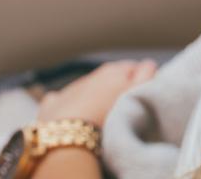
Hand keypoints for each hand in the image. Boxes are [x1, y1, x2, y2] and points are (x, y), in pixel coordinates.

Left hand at [36, 59, 156, 125]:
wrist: (69, 136)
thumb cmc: (107, 115)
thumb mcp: (134, 94)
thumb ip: (145, 76)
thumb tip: (149, 64)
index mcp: (112, 71)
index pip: (132, 68)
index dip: (140, 79)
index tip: (144, 92)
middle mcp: (90, 76)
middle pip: (109, 76)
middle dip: (116, 85)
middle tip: (124, 104)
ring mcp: (69, 90)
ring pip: (86, 87)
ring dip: (93, 95)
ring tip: (100, 114)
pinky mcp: (51, 105)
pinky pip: (59, 99)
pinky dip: (65, 103)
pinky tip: (69, 114)